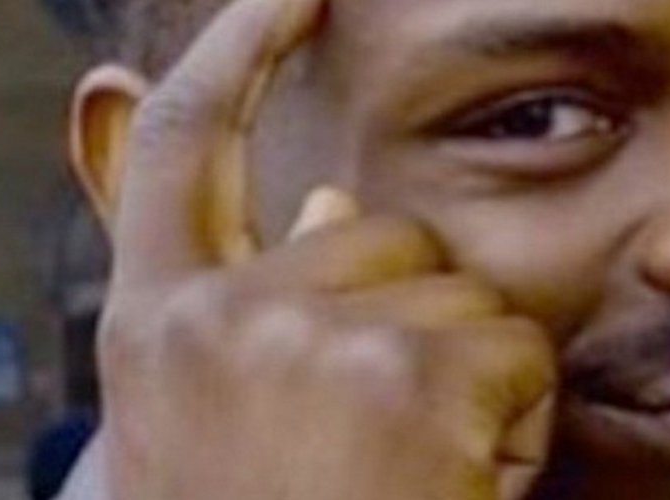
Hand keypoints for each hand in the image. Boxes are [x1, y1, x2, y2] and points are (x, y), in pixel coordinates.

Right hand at [83, 0, 556, 497]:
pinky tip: (457, 481)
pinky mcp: (407, 378)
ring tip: (411, 474)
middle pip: (378, 228)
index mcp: (150, 327)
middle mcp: (214, 318)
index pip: (185, 137)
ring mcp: (307, 339)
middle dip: (415, 320)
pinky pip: (519, 350)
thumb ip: (255, 307)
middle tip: (382, 441)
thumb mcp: (214, 425)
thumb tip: (329, 198)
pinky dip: (518, 421)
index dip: (241, 46)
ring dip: (465, 380)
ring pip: (459, 291)